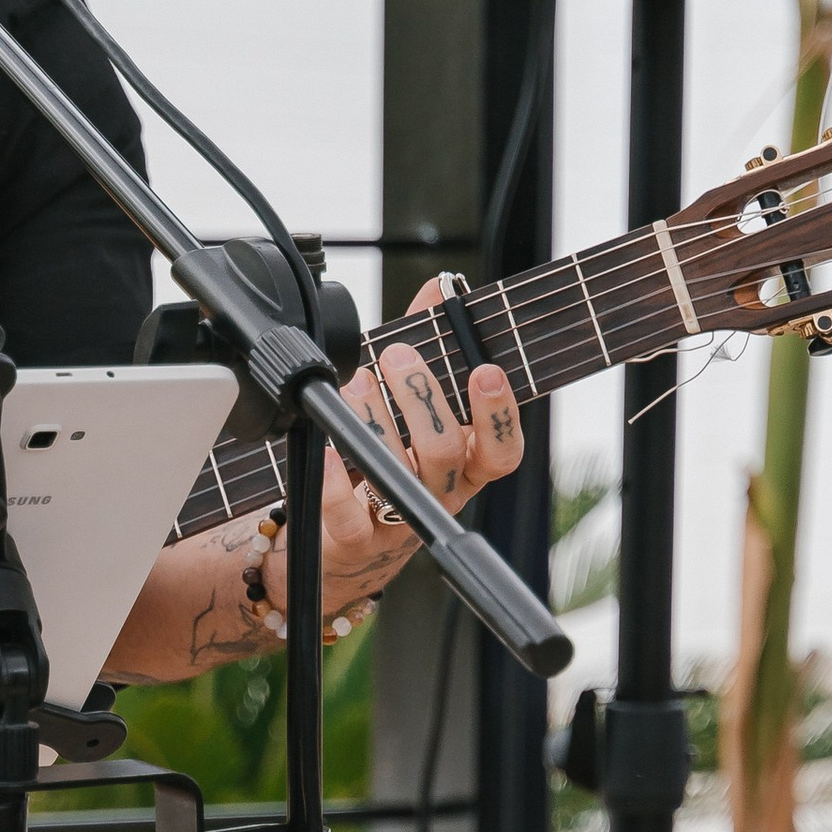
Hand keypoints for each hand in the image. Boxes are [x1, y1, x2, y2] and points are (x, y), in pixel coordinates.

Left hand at [272, 331, 523, 625]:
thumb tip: (440, 287)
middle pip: (446, 453)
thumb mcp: (410, 405)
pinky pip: (351, 516)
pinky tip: (329, 447)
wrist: (340, 544)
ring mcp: (400, 523)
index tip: (484, 370)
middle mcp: (440, 496)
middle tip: (397, 357)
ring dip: (376, 422)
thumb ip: (428, 345)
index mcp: (466, 466)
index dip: (499, 415)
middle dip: (422, 400)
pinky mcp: (356, 541)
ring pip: (400, 477)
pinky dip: (337, 480)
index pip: (502, 451)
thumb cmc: (384, 462)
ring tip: (356, 382)